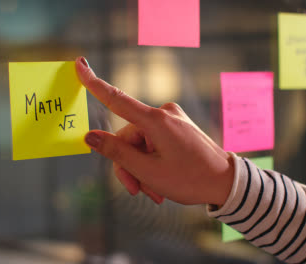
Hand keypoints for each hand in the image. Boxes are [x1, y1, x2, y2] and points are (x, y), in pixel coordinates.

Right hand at [75, 57, 233, 205]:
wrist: (226, 183)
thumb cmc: (190, 179)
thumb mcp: (148, 171)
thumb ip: (116, 152)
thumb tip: (90, 137)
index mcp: (156, 121)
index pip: (116, 99)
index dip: (94, 83)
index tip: (80, 65)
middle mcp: (164, 114)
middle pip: (127, 138)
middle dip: (128, 166)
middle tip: (137, 190)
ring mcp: (172, 120)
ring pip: (140, 144)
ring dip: (141, 169)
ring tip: (153, 192)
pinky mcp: (177, 127)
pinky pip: (153, 143)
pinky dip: (152, 163)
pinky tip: (159, 183)